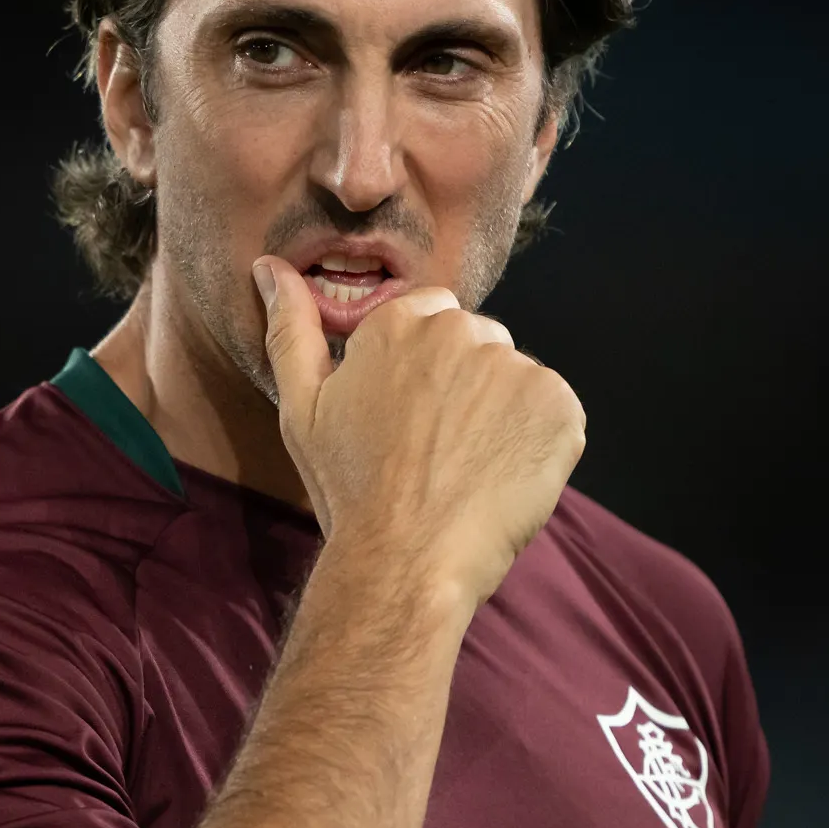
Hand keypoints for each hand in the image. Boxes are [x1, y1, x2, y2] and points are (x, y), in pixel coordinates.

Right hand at [253, 258, 583, 613]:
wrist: (406, 559)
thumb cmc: (349, 488)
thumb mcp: (302, 407)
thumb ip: (291, 329)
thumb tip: (268, 268)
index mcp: (400, 322)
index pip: (430, 316)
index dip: (421, 369)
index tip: (408, 416)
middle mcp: (462, 330)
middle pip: (477, 342)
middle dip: (464, 384)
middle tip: (435, 447)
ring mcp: (516, 367)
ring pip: (515, 378)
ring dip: (501, 412)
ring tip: (467, 467)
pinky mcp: (560, 406)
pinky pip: (554, 411)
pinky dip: (537, 440)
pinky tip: (501, 476)